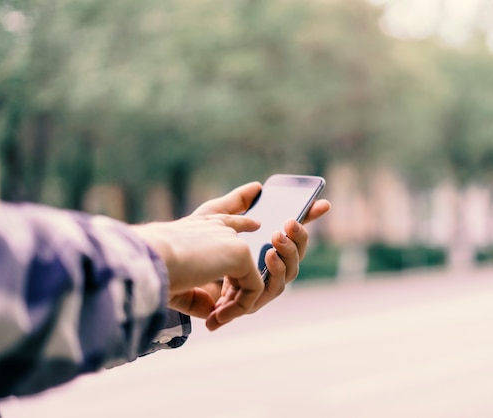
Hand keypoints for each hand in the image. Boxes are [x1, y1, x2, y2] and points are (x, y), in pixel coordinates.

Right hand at [130, 184, 265, 328]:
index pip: (227, 221)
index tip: (256, 224)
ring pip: (247, 281)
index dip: (243, 223)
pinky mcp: (241, 253)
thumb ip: (197, 296)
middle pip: (241, 259)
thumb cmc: (151, 272)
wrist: (145, 261)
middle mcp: (218, 228)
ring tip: (212, 322)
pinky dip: (238, 309)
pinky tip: (218, 318)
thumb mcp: (175, 285)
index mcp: (200, 226)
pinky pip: (252, 289)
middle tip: (212, 321)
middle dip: (231, 296)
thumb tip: (213, 312)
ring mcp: (231, 239)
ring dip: (233, 307)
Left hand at [192, 182, 330, 329]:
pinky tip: (269, 257)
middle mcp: (261, 268)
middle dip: (298, 239)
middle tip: (289, 224)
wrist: (168, 266)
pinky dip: (274, 272)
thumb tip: (257, 187)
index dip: (307, 220)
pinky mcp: (248, 303)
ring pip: (289, 274)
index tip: (324, 204)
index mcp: (256, 247)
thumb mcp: (215, 216)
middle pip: (294, 256)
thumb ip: (237, 203)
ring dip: (289, 254)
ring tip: (278, 239)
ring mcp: (257, 287)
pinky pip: (271, 291)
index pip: (288, 235)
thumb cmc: (188, 244)